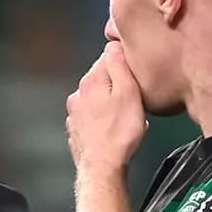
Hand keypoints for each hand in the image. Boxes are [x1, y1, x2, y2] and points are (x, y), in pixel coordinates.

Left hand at [66, 42, 147, 179]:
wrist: (102, 167)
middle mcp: (77, 94)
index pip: (107, 57)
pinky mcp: (76, 129)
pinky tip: (115, 126)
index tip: (138, 72)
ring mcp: (74, 112)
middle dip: (119, 82)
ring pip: (97, 97)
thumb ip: (119, 66)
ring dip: (112, 100)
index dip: (125, 61)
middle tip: (137, 95)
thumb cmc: (120, 130)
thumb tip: (113, 45)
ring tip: (128, 113)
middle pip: (102, 77)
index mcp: (90, 81)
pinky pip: (93, 115)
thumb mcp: (128, 92)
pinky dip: (104, 116)